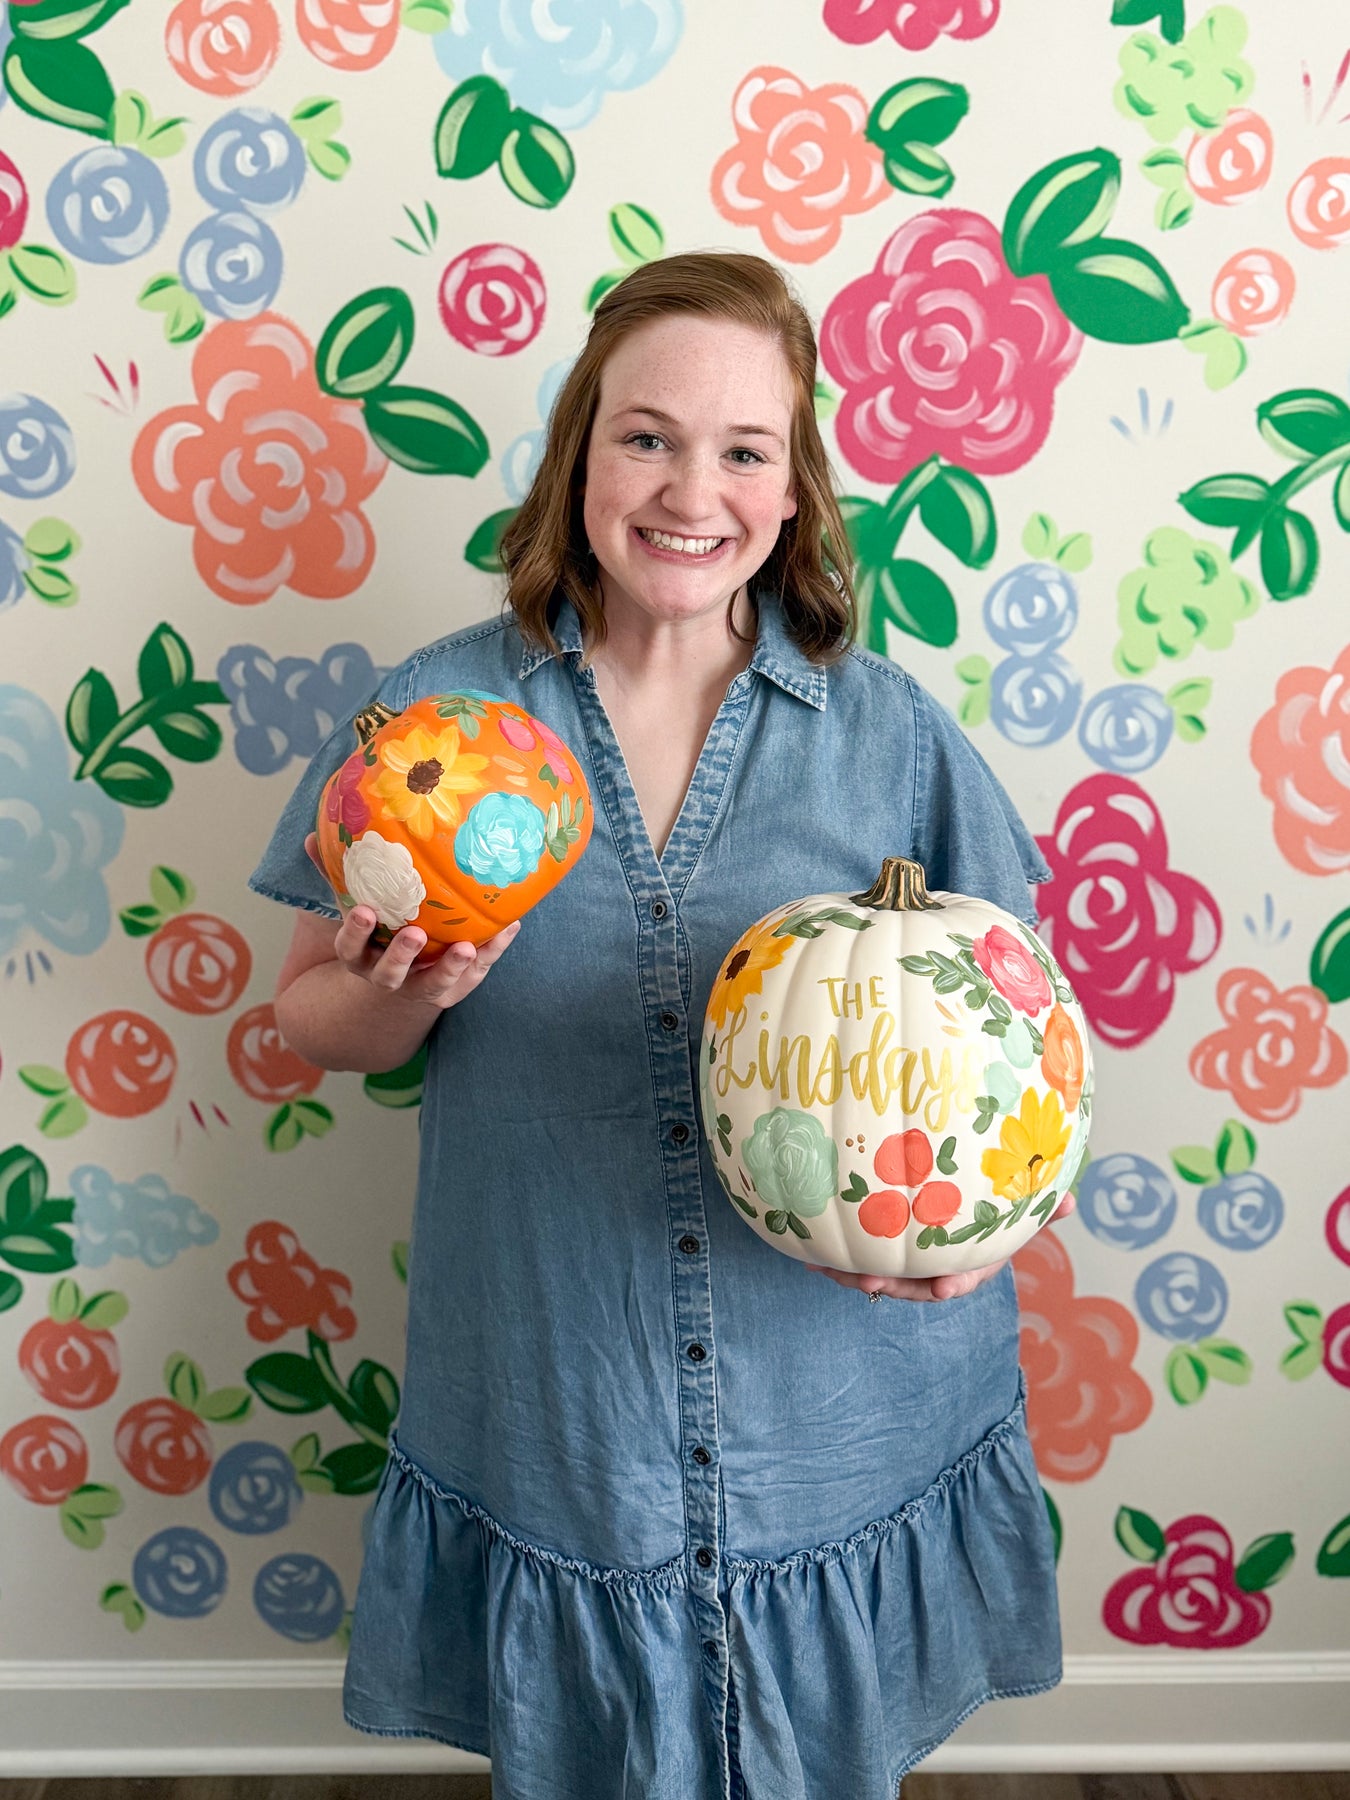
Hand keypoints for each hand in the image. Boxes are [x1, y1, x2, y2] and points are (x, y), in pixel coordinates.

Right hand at [304, 832, 518, 1011]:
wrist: (407, 972)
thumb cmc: (381, 928)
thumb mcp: (357, 902)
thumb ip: (338, 874)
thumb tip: (311, 837)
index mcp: (361, 956)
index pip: (350, 949)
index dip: (356, 934)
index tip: (364, 912)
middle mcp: (389, 976)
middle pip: (389, 974)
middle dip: (401, 956)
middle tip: (415, 934)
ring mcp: (422, 987)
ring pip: (433, 984)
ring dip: (449, 968)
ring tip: (466, 948)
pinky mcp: (454, 989)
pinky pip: (474, 974)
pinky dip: (492, 951)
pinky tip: (510, 926)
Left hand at [804, 1192, 1076, 1302]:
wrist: (949, 1212)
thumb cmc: (984, 1212)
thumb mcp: (1012, 1212)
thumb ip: (1038, 1209)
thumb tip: (1069, 1201)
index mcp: (968, 1263)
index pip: (964, 1277)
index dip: (955, 1283)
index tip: (943, 1288)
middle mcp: (935, 1271)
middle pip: (914, 1285)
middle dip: (893, 1286)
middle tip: (872, 1281)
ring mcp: (905, 1268)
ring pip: (881, 1278)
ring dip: (856, 1277)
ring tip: (834, 1271)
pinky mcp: (878, 1260)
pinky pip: (857, 1265)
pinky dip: (836, 1263)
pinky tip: (811, 1256)